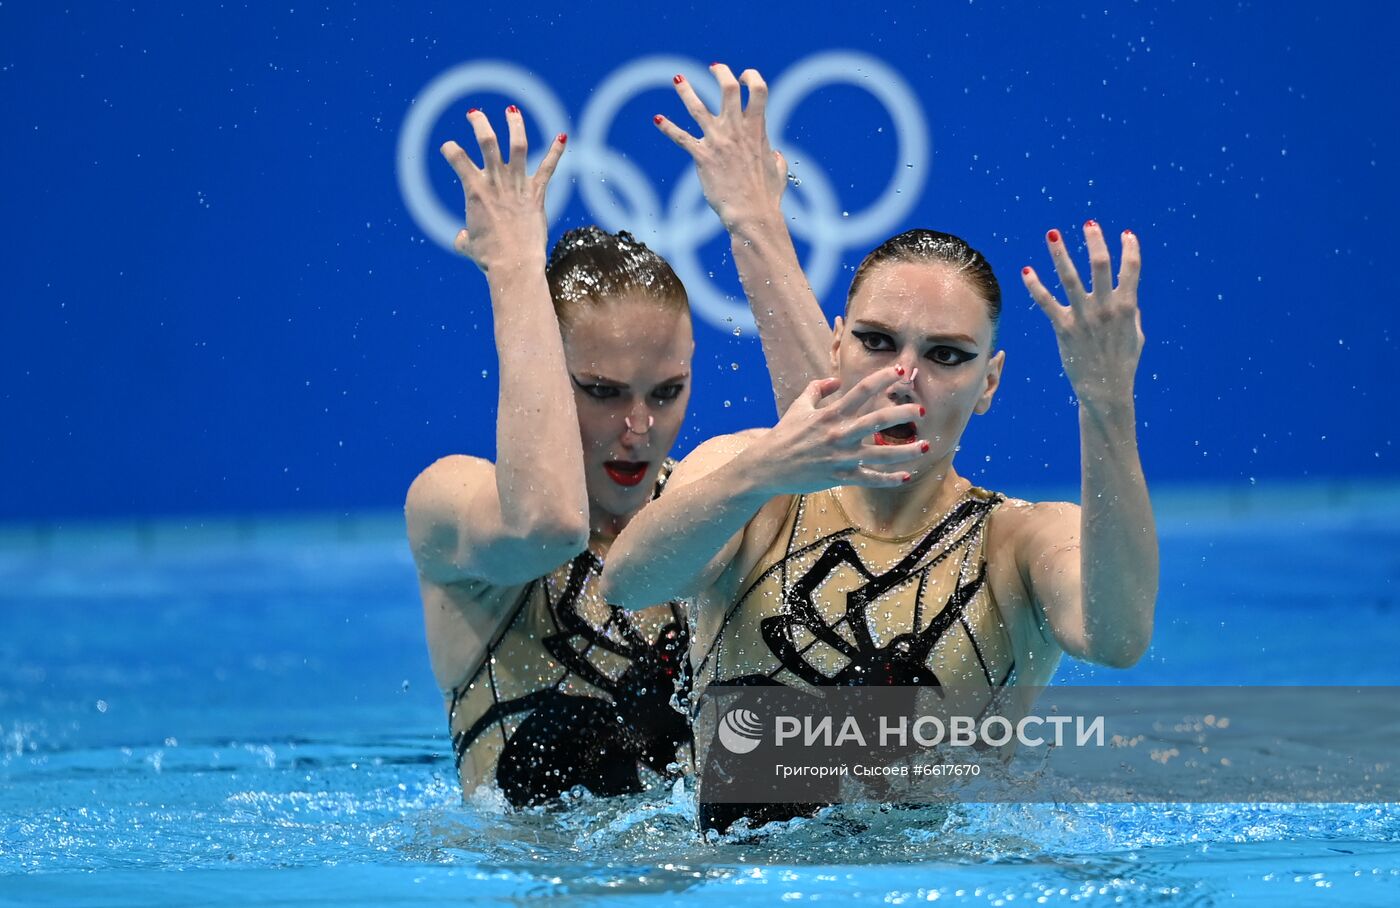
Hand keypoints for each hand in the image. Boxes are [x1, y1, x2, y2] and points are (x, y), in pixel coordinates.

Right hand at [439, 106, 566, 273]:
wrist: (515, 264)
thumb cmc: (489, 258)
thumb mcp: (469, 246)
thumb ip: (463, 238)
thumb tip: (462, 238)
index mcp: (474, 191)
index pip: (457, 158)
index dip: (451, 149)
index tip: (449, 147)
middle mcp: (495, 182)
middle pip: (487, 142)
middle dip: (479, 123)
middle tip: (474, 113)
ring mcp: (518, 186)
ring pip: (517, 145)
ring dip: (515, 125)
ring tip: (512, 110)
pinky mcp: (537, 194)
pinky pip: (548, 168)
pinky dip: (556, 151)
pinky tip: (563, 136)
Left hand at [653, 63, 787, 229]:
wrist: (751, 214)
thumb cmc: (766, 197)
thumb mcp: (778, 173)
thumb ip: (777, 159)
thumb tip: (776, 155)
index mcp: (757, 129)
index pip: (758, 90)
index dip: (751, 77)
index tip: (745, 77)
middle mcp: (736, 130)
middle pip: (728, 88)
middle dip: (721, 73)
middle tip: (715, 67)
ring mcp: (718, 141)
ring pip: (697, 107)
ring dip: (686, 90)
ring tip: (678, 79)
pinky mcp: (702, 156)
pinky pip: (680, 137)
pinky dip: (668, 127)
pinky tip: (657, 119)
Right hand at [741, 365, 927, 494]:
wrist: (767, 466)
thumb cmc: (784, 435)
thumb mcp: (798, 407)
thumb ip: (816, 390)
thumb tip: (834, 381)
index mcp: (830, 414)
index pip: (861, 391)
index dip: (882, 379)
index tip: (901, 371)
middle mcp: (838, 434)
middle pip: (877, 421)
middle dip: (903, 413)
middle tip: (921, 410)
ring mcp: (840, 457)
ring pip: (880, 454)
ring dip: (905, 450)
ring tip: (927, 445)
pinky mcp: (838, 477)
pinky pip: (868, 478)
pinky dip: (888, 479)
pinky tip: (905, 476)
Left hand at [1022, 222, 1143, 409]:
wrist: (1105, 389)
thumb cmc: (1123, 362)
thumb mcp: (1136, 334)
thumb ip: (1130, 311)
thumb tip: (1126, 296)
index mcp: (1127, 306)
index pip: (1131, 269)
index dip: (1130, 249)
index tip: (1126, 234)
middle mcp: (1105, 307)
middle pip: (1100, 265)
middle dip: (1095, 241)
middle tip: (1089, 223)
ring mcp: (1083, 316)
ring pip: (1069, 278)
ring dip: (1060, 254)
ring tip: (1052, 234)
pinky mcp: (1064, 328)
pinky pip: (1046, 302)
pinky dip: (1035, 286)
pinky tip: (1026, 271)